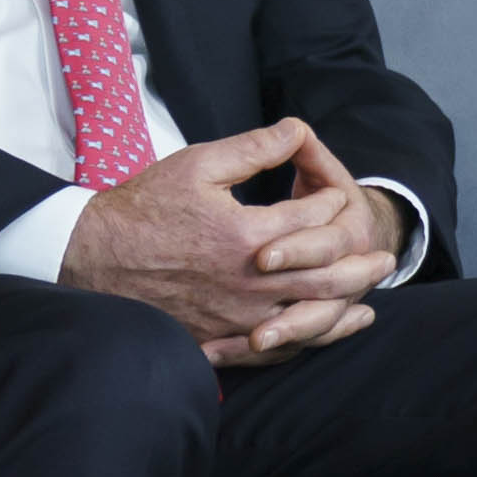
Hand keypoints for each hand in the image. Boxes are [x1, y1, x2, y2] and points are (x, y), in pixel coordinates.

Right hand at [58, 118, 393, 372]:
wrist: (90, 260)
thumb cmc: (142, 210)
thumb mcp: (197, 165)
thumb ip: (253, 148)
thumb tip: (297, 128)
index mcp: (248, 235)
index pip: (312, 221)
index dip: (331, 204)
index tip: (338, 194)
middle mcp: (250, 282)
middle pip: (325, 277)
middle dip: (360, 264)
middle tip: (386, 257)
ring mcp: (236, 317)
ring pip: (308, 317)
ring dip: (345, 306)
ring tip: (369, 296)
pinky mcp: (220, 340)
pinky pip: (275, 349)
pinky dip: (308, 340)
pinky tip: (323, 332)